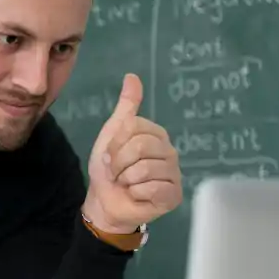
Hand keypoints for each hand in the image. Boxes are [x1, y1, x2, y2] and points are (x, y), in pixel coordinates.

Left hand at [84, 73, 182, 233]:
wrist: (104, 202)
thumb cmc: (109, 169)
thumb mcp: (112, 134)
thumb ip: (126, 108)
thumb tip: (132, 76)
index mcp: (156, 134)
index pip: (134, 127)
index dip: (116, 143)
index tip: (111, 156)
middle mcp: (169, 151)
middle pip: (140, 146)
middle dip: (119, 162)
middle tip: (117, 172)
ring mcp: (174, 174)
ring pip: (145, 167)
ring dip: (126, 179)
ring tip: (126, 184)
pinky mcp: (174, 195)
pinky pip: (152, 187)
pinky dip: (136, 192)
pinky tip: (137, 195)